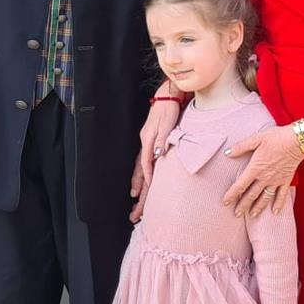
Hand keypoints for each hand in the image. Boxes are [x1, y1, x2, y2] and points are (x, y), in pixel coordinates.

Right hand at [131, 95, 181, 222]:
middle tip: (134, 207)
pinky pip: (143, 161)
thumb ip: (162, 139)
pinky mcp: (150, 140)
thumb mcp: (167, 123)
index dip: (146, 179)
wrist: (168, 96)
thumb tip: (157, 154)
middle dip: (138, 188)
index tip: (145, 192)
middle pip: (139, 170)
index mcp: (148, 140)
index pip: (146, 164)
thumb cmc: (169, 109)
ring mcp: (147, 141)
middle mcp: (145, 142)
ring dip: (137, 182)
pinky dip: (141, 172)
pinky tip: (142, 179)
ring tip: (135, 197)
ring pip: (140, 167)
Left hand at [222, 124, 303, 217]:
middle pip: (251, 195)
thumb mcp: (256, 139)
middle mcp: (265, 178)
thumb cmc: (276, 138)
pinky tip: (275, 211)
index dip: (232, 195)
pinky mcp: (286, 180)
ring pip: (265, 198)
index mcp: (255, 168)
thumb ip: (241, 147)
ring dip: (258, 207)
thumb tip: (227, 153)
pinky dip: (278, 204)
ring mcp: (276, 181)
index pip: (240, 185)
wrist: (296, 141)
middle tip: (236, 214)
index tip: (225, 202)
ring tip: (252, 215)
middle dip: (243, 205)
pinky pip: (281, 195)